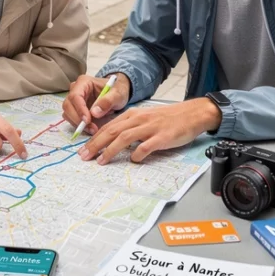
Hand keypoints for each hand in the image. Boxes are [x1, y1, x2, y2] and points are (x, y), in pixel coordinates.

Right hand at [62, 73, 130, 134]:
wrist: (117, 94)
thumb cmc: (117, 90)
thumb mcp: (117, 94)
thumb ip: (108, 101)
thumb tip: (94, 113)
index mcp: (84, 82)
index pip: (75, 96)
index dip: (79, 109)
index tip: (87, 120)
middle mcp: (75, 90)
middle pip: (68, 105)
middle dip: (78, 119)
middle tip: (92, 128)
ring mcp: (74, 100)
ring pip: (68, 113)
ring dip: (78, 124)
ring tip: (93, 129)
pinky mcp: (75, 109)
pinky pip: (72, 119)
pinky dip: (79, 125)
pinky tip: (90, 128)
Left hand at [77, 98, 221, 164]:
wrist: (192, 114)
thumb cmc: (168, 118)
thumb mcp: (145, 118)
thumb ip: (130, 127)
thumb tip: (113, 141)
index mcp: (133, 115)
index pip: (108, 126)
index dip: (94, 138)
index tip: (83, 149)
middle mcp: (139, 119)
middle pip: (112, 131)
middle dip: (96, 144)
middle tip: (84, 156)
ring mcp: (150, 128)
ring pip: (125, 138)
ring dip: (110, 150)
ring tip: (101, 161)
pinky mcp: (162, 137)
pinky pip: (146, 146)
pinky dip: (137, 154)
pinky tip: (133, 160)